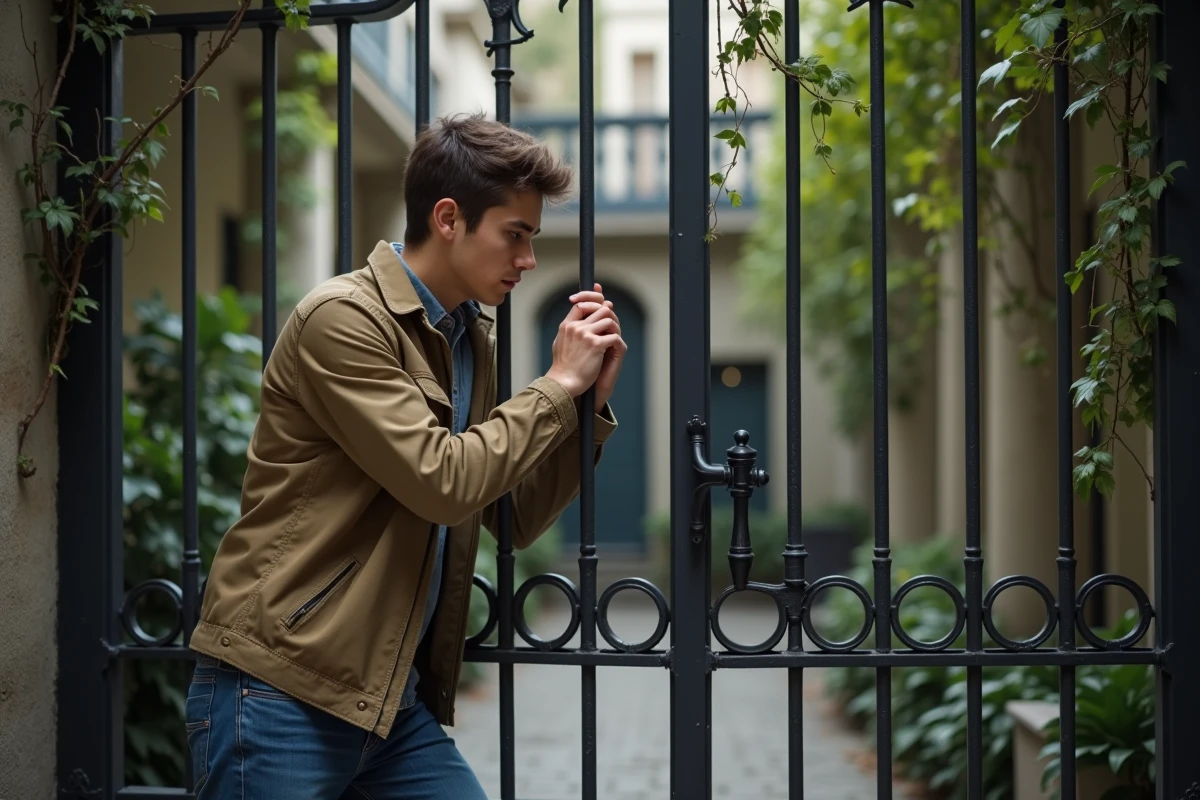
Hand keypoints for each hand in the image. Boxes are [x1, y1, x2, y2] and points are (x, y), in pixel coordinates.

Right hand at [545, 283, 622, 398]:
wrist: (564, 382)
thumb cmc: (563, 366)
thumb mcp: (560, 342)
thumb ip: (569, 330)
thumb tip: (576, 322)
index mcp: (567, 326)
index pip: (581, 305)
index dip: (592, 307)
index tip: (599, 314)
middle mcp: (576, 327)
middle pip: (599, 309)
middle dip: (607, 317)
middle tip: (610, 328)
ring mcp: (586, 334)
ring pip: (608, 320)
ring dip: (614, 329)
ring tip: (612, 339)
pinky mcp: (596, 345)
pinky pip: (614, 336)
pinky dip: (616, 341)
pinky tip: (613, 349)